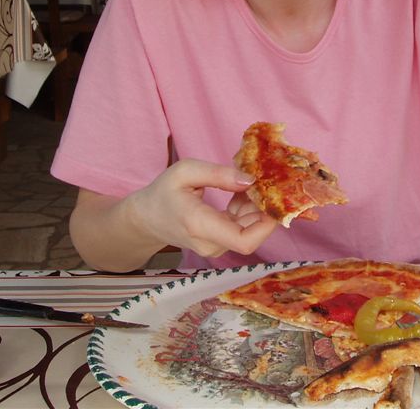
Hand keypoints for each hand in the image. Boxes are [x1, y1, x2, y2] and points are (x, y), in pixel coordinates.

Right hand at [129, 159, 278, 257]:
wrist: (146, 218)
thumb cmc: (163, 192)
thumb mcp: (185, 171)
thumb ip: (218, 174)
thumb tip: (250, 180)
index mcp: (200, 225)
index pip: (245, 240)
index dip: (267, 224)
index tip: (274, 199)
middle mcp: (210, 243)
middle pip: (252, 235)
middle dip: (265, 210)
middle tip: (266, 183)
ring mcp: (215, 248)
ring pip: (249, 232)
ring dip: (256, 209)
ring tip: (248, 185)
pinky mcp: (218, 245)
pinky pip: (242, 231)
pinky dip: (248, 212)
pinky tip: (240, 195)